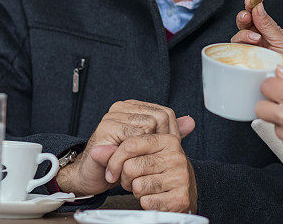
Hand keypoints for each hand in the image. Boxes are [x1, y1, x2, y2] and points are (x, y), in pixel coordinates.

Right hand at [56, 100, 194, 195]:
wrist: (91, 174)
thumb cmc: (120, 161)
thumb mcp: (149, 147)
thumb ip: (168, 134)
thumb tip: (190, 122)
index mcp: (133, 108)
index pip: (165, 113)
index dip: (169, 134)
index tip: (163, 153)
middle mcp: (121, 108)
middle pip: (158, 119)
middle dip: (159, 143)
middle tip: (151, 161)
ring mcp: (112, 117)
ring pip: (147, 128)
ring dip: (145, 152)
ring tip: (137, 165)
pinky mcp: (104, 130)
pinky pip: (132, 140)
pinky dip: (133, 157)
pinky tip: (126, 168)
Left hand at [103, 133, 196, 212]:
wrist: (179, 191)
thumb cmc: (156, 171)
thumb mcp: (143, 154)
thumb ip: (120, 150)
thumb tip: (97, 151)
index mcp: (167, 140)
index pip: (131, 145)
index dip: (115, 160)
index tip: (112, 170)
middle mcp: (176, 156)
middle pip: (131, 167)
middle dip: (125, 177)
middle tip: (132, 179)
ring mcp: (181, 176)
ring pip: (138, 185)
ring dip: (135, 190)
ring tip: (144, 186)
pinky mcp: (180, 197)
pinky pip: (147, 201)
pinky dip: (145, 202)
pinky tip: (153, 197)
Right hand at [231, 1, 282, 74]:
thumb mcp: (282, 40)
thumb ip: (268, 24)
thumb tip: (258, 6)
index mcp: (267, 30)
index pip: (255, 14)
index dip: (251, 6)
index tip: (250, 0)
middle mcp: (257, 38)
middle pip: (243, 23)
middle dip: (243, 17)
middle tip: (247, 16)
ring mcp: (250, 49)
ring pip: (238, 36)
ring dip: (244, 33)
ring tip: (256, 38)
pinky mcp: (245, 60)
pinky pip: (235, 51)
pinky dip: (239, 46)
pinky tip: (249, 46)